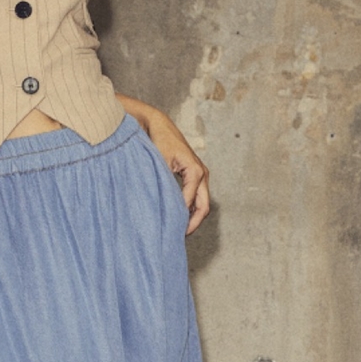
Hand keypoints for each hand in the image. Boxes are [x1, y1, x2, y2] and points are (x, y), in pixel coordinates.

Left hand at [144, 110, 210, 234]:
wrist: (157, 125)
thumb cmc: (157, 142)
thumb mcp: (159, 165)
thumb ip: (166, 186)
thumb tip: (169, 208)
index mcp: (195, 171)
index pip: (191, 203)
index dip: (181, 218)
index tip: (170, 231)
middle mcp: (202, 173)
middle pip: (203, 207)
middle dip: (193, 223)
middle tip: (178, 236)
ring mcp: (200, 174)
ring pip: (201, 203)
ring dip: (191, 217)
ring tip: (176, 228)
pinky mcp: (194, 175)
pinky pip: (196, 196)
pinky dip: (189, 208)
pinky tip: (177, 216)